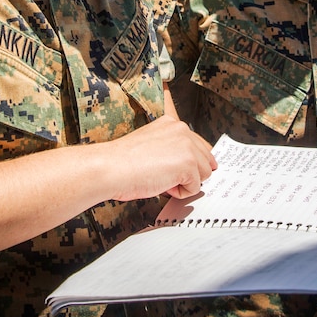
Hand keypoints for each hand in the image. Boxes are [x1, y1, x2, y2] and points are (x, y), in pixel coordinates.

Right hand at [102, 94, 216, 201]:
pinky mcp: (188, 163)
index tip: (184, 169)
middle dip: (190, 173)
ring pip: (204, 174)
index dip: (193, 162)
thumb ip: (171, 149)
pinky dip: (180, 193)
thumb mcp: (151, 145)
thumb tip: (187, 167)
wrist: (111, 167)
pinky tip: (162, 184)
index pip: (198, 144)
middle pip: (205, 159)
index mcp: (171, 123)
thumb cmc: (122, 161)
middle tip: (165, 176)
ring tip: (161, 179)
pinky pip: (195, 187)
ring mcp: (187, 146)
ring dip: (185, 183)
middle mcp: (182, 130)